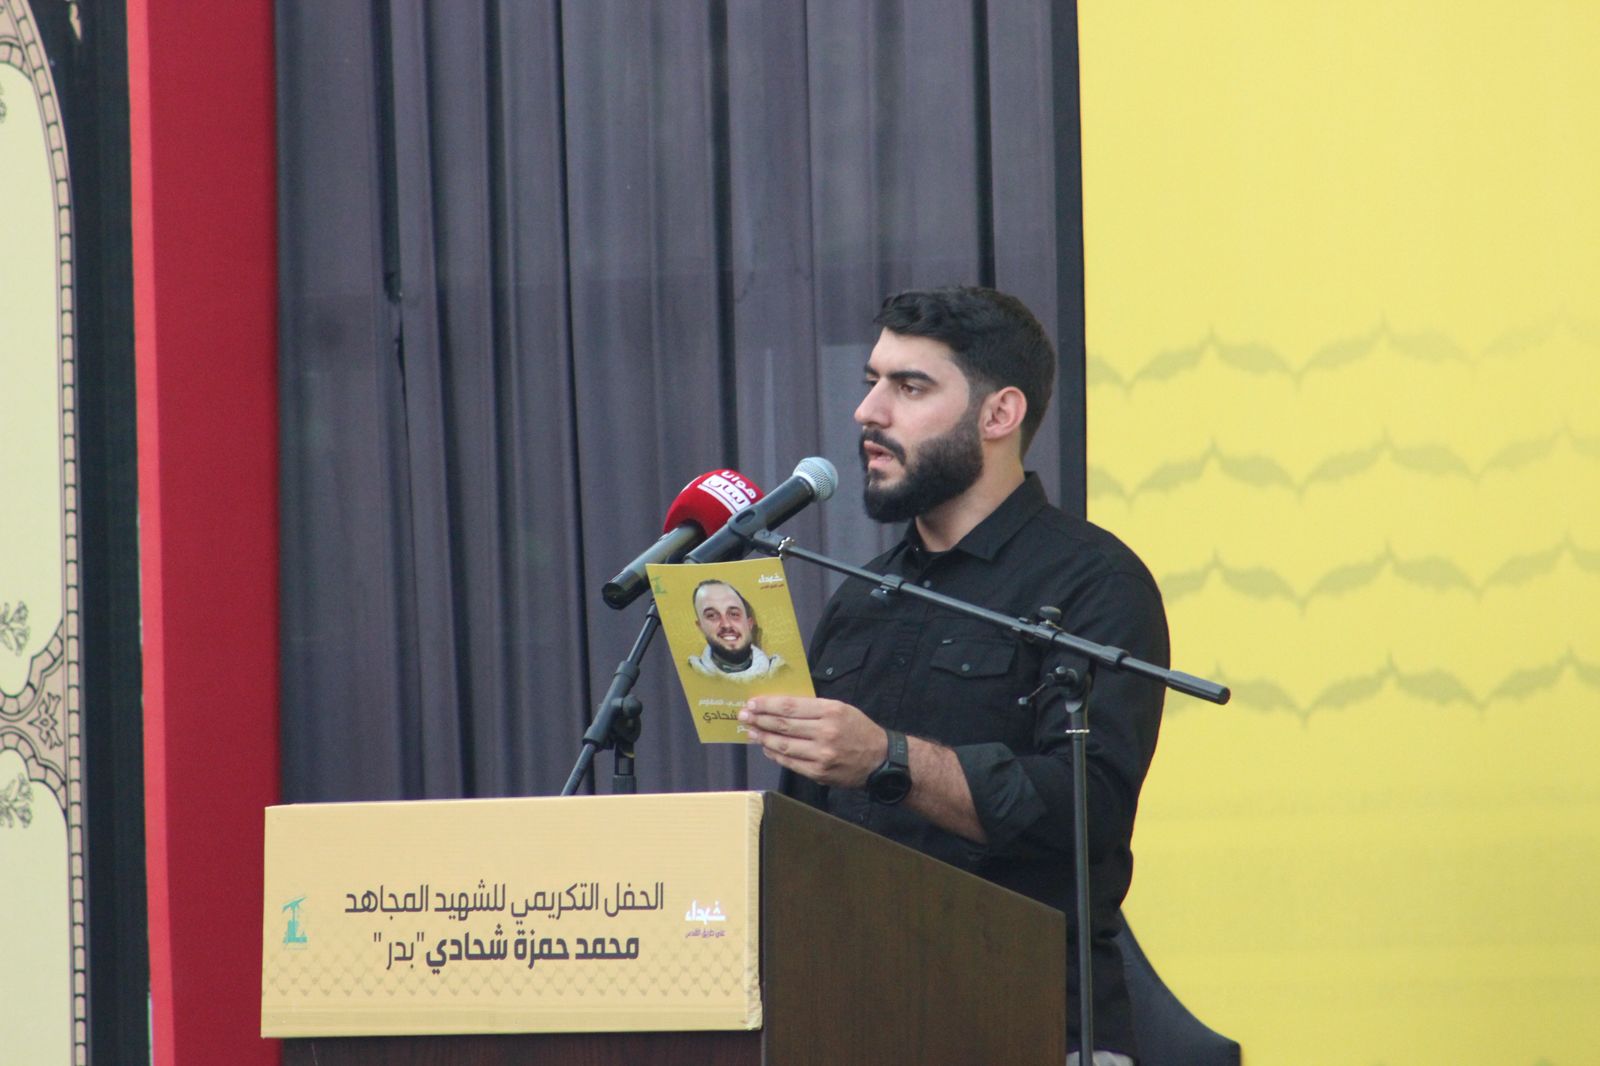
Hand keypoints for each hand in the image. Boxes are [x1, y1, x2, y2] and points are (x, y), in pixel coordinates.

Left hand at [738, 696, 887, 788]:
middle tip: (743, 716)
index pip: (791, 706)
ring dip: (763, 738)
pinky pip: (790, 762)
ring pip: (783, 745)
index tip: (752, 703)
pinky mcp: (819, 772)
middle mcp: (825, 732)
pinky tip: (766, 748)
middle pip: (783, 725)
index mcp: (830, 711)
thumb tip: (781, 708)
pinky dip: (775, 755)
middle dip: (759, 720)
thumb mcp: (841, 709)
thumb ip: (813, 709)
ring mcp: (821, 754)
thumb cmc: (859, 730)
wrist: (880, 760)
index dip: (768, 705)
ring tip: (750, 732)